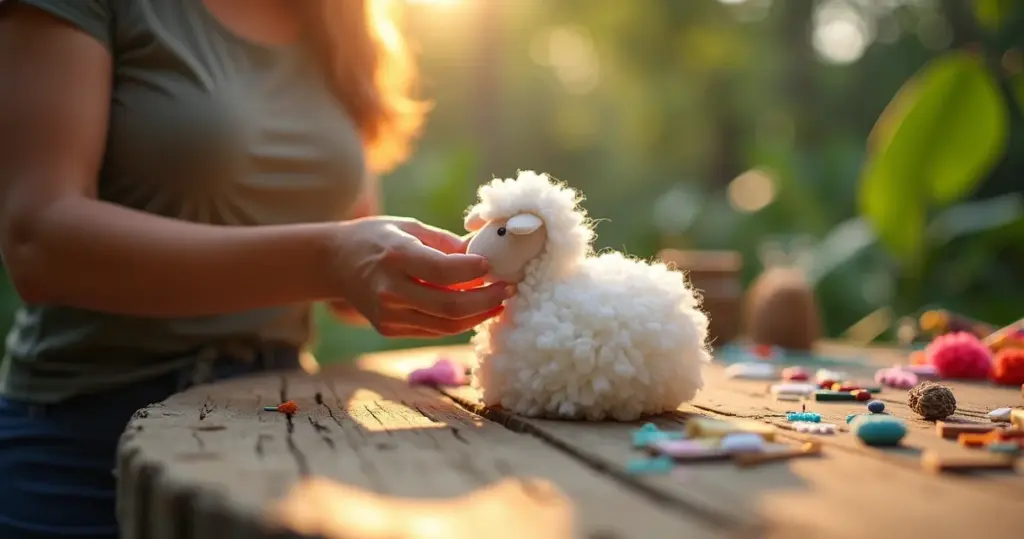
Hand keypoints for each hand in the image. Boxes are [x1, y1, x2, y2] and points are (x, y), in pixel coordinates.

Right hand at [333, 216, 509, 337]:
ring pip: (446, 325)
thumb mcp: (409, 227)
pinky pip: (434, 330)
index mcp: (395, 256)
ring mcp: (388, 314)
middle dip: (487, 300)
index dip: (474, 271)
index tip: (493, 265)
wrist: (335, 262)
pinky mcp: (389, 329)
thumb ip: (446, 243)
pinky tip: (475, 309)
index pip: (443, 270)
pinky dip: (458, 321)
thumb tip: (485, 252)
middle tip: (509, 289)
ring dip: (478, 316)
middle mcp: (390, 289)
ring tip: (499, 301)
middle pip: (450, 306)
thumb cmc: (377, 238)